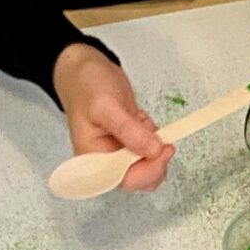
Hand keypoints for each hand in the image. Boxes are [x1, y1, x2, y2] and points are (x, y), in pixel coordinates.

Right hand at [53, 46, 170, 192]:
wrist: (85, 68)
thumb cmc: (86, 86)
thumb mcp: (106, 106)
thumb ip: (129, 130)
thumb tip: (154, 151)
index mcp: (94, 160)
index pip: (126, 181)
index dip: (148, 172)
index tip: (162, 150)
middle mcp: (108, 161)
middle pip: (141, 179)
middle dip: (156, 162)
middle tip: (165, 140)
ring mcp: (121, 152)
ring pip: (149, 166)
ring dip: (158, 151)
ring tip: (149, 126)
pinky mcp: (132, 142)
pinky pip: (151, 150)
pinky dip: (156, 139)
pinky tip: (145, 122)